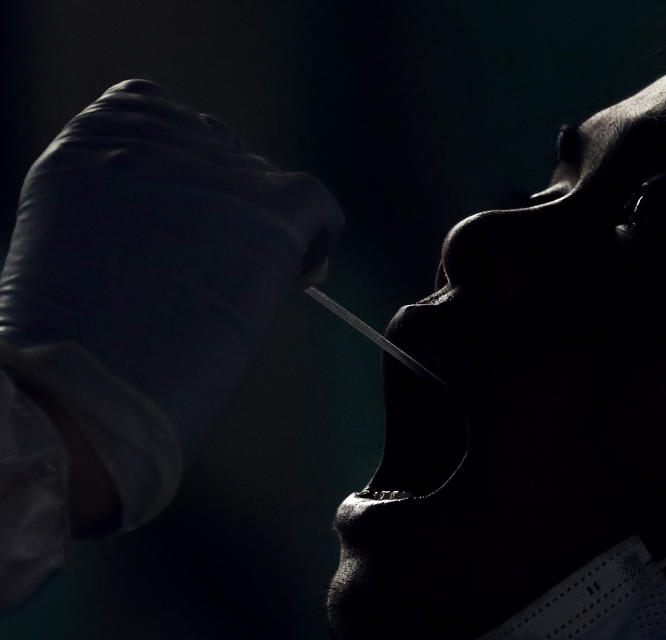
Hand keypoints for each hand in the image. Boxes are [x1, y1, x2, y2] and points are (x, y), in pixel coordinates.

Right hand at [0, 79, 343, 451]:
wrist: (82, 385)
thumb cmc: (66, 339)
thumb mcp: (70, 238)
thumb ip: (122, 206)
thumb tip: (189, 220)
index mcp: (95, 139)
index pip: (160, 114)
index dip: (183, 169)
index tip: (188, 218)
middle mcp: (157, 138)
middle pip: (219, 149)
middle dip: (222, 202)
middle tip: (214, 266)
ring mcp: (216, 170)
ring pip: (263, 182)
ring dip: (259, 227)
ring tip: (239, 288)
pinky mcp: (268, 209)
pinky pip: (318, 205)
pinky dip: (319, 236)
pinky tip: (303, 272)